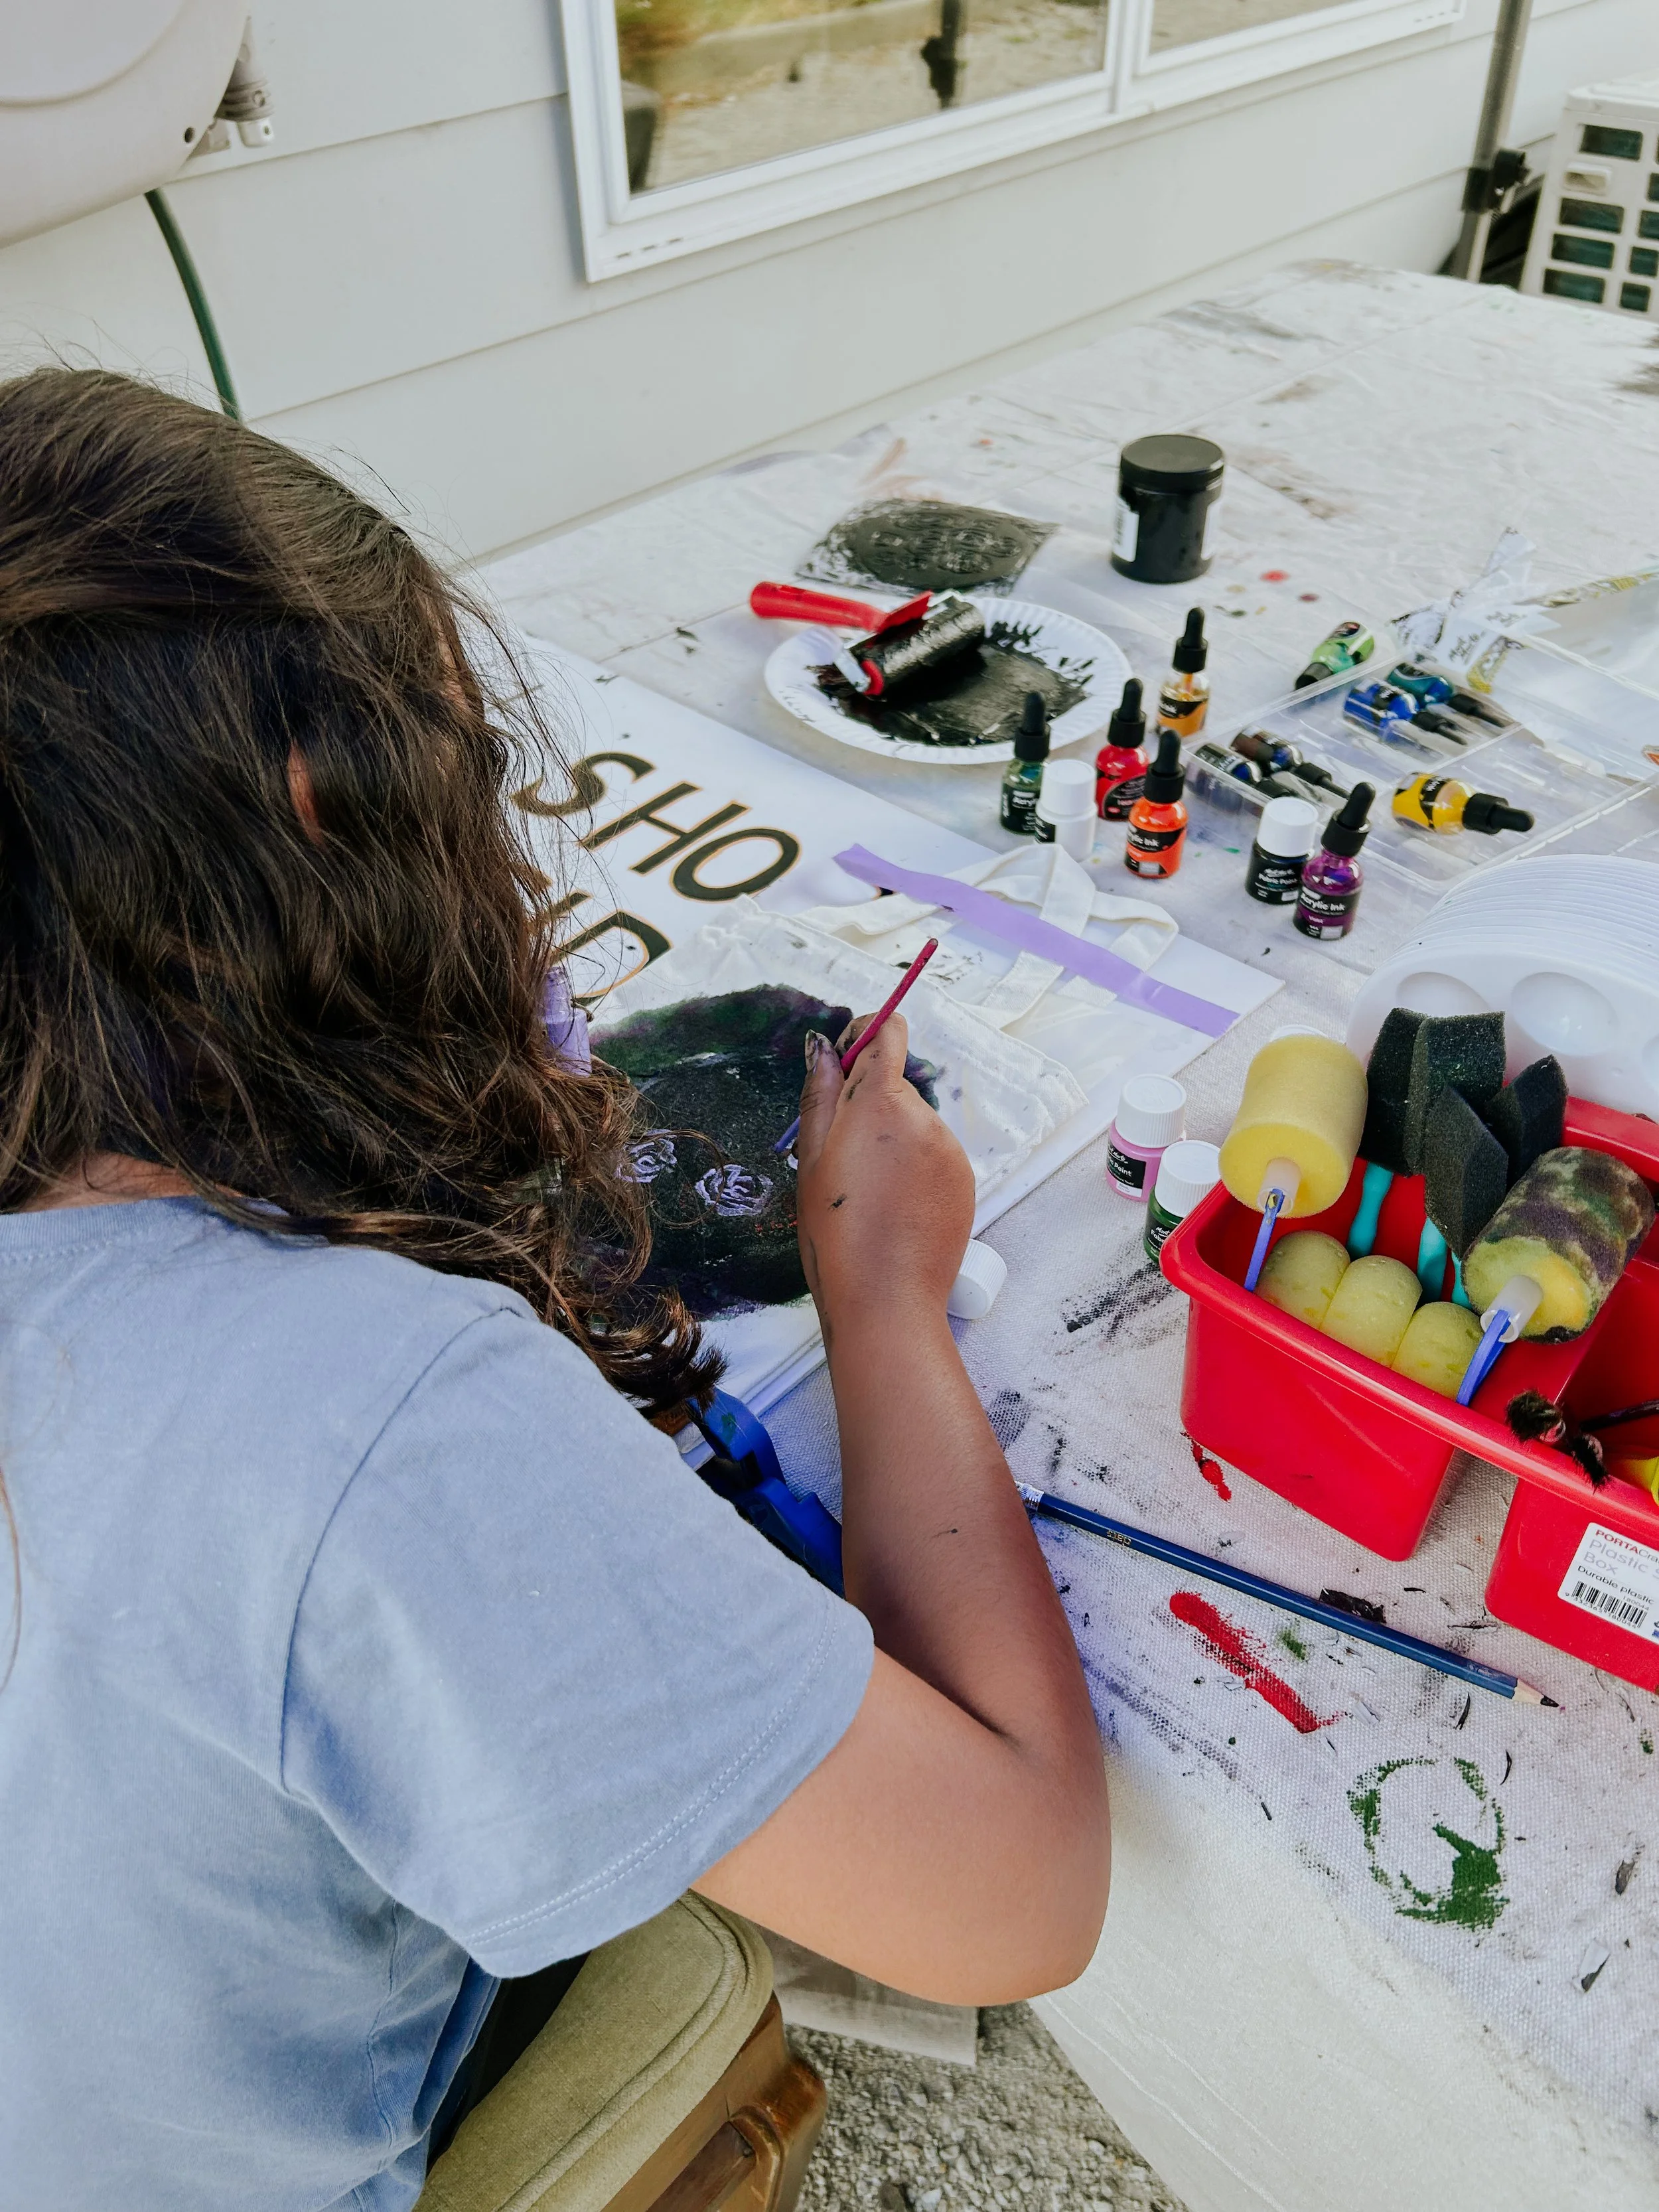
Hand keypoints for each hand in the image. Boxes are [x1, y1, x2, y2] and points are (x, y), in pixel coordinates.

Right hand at [793, 1012, 973, 1339]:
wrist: (886, 1300)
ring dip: (891, 1142)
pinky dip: (913, 1170)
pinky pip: (934, 1156)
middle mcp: (925, 1117)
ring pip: (914, 1125)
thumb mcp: (811, 1159)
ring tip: (867, 1193)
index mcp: (881, 1102)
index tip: (841, 1067)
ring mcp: (950, 1150)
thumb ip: (819, 1094)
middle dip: (867, 1107)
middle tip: (841, 1160)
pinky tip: (893, 1208)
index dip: (863, 1039)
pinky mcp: (966, 1180)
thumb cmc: (835, 1234)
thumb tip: (823, 1046)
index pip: (887, 1033)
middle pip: (896, 1086)